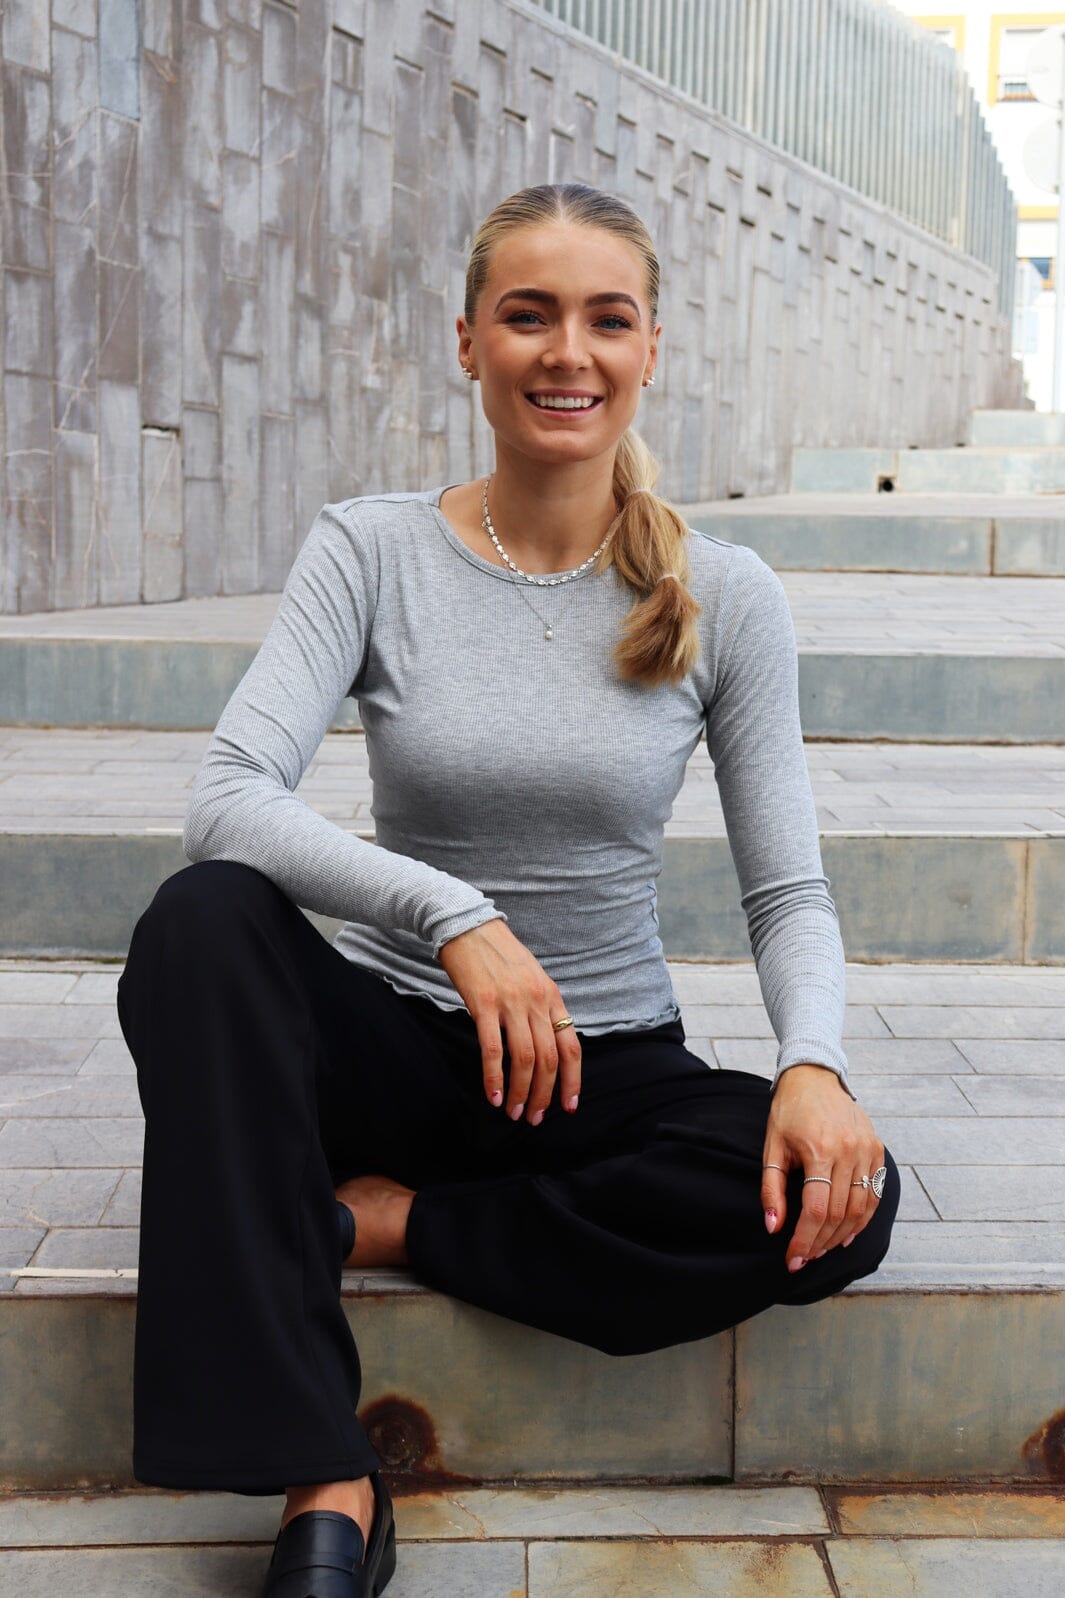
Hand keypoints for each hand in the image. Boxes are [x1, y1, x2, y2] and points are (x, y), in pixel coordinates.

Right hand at [437, 918, 581, 1123]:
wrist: (467, 925)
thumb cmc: (497, 954)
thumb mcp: (531, 977)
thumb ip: (541, 1008)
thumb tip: (546, 1045)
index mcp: (552, 996)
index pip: (572, 1047)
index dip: (573, 1081)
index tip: (568, 1106)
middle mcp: (536, 1001)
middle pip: (549, 1060)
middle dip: (545, 1095)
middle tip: (535, 1118)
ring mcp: (511, 1002)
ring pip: (525, 1059)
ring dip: (521, 1092)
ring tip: (514, 1113)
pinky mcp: (484, 1004)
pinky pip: (493, 1050)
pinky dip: (494, 1078)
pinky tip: (493, 1096)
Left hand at [761, 1063, 884, 1271]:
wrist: (815, 1078)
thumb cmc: (789, 1112)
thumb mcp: (772, 1147)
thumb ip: (772, 1189)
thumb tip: (773, 1227)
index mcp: (819, 1150)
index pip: (816, 1210)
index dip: (804, 1240)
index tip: (793, 1259)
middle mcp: (849, 1151)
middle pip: (839, 1214)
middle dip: (820, 1243)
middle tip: (804, 1258)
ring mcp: (867, 1150)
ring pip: (860, 1209)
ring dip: (841, 1236)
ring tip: (822, 1249)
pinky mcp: (877, 1149)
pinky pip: (874, 1194)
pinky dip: (862, 1219)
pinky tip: (846, 1234)